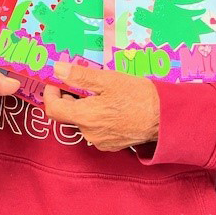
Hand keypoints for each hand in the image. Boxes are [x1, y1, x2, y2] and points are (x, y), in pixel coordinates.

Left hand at [43, 63, 159, 151]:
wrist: (165, 117)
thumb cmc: (138, 96)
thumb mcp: (108, 80)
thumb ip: (80, 76)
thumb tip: (57, 69)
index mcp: (85, 117)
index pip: (53, 109)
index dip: (50, 93)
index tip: (57, 81)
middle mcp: (89, 133)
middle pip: (68, 114)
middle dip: (71, 97)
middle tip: (84, 82)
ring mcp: (100, 141)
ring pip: (83, 121)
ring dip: (85, 106)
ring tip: (103, 92)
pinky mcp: (111, 145)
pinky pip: (96, 129)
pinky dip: (97, 116)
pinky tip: (112, 106)